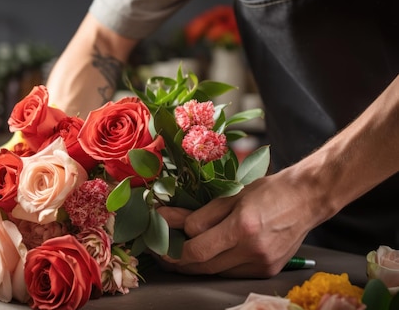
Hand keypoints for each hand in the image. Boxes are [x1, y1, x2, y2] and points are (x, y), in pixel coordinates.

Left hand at [157, 171, 322, 277]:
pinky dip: (217, 264)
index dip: (173, 251)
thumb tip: (168, 222)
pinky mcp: (267, 271)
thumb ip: (199, 214)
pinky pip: (232, 272)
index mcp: (243, 227)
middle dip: (179, 261)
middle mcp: (253, 250)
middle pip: (204, 266)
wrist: (307, 199)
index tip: (159, 244)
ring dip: (196, 264)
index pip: (197, 250)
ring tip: (180, 251)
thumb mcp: (230, 196)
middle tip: (162, 252)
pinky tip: (210, 253)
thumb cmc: (268, 192)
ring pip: (216, 272)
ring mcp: (262, 264)